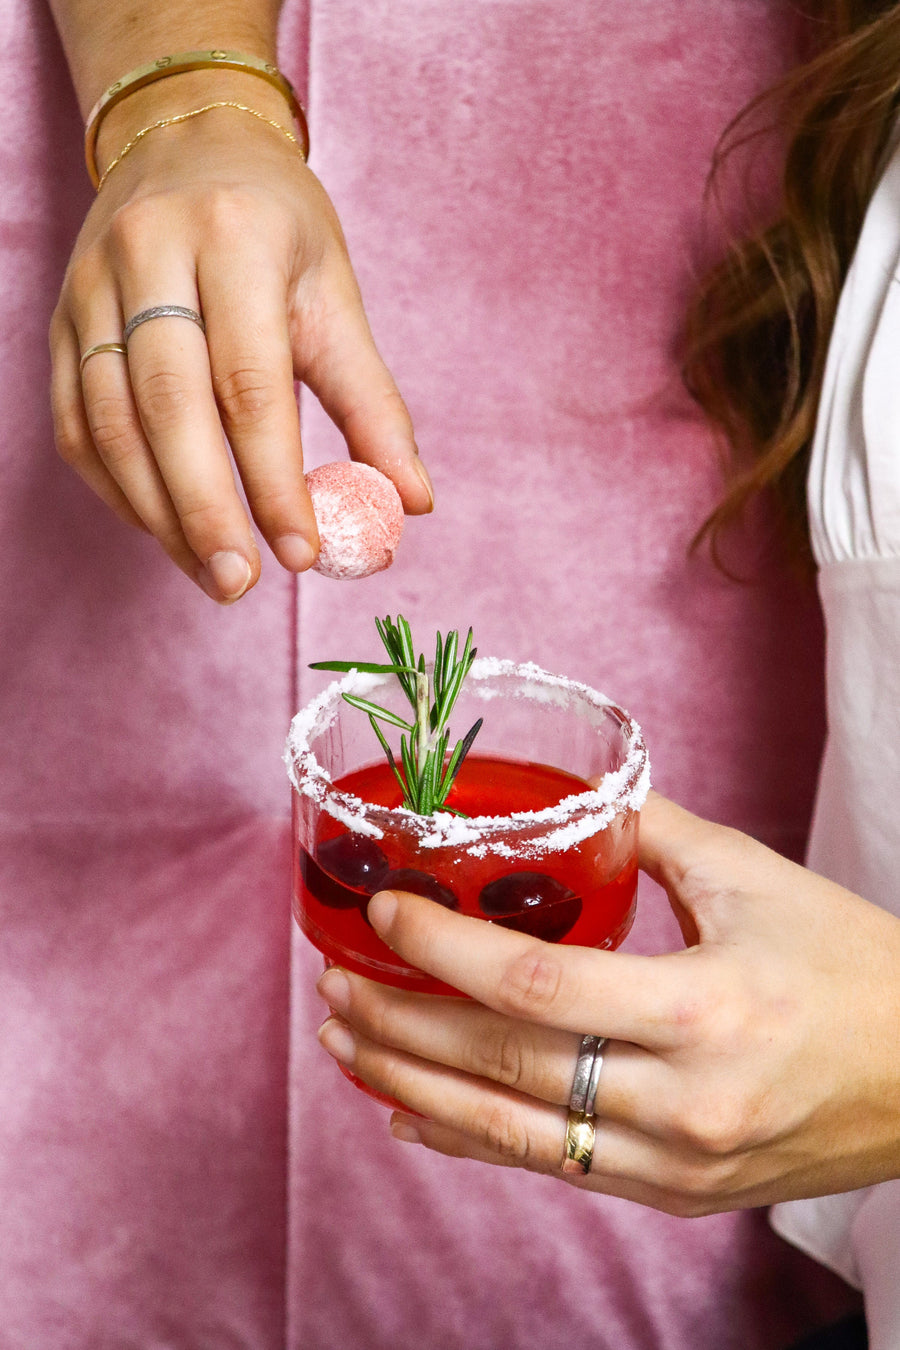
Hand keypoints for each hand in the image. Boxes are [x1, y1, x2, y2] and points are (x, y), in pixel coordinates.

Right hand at [50, 96, 432, 601]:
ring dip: (158, 515)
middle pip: (167, 408)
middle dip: (205, 510)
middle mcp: (151, 256)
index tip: (303, 553)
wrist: (188, 144)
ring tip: (210, 572)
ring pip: (109, 424)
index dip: (274, 480)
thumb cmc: (276, 229)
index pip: (251, 383)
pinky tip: (164, 529)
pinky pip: (77, 424)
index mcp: (236, 240)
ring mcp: (91, 288)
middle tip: (241, 584)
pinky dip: (117, 490)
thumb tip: (411, 504)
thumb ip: (373, 404)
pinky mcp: (62, 322)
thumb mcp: (336, 298)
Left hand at [316, 792, 899, 1214]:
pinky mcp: (677, 1194)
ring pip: (513, 1134)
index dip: (445, 950)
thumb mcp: (758, 879)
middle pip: (505, 1068)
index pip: (538, 986)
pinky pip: (553, 1170)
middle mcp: (682, 1102)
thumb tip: (575, 800)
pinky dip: (472, 1142)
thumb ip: (654, 833)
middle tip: (335, 987)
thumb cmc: (856, 970)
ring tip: (345, 1047)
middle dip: (403, 1024)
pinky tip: (414, 1115)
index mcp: (705, 1010)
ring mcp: (676, 1163)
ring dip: (413, 1087)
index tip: (383, 914)